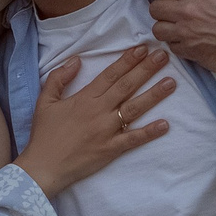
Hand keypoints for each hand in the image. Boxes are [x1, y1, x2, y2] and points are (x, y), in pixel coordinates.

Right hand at [18, 43, 174, 197]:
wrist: (44, 166)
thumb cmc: (44, 134)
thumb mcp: (45, 101)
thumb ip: (59, 78)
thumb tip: (76, 60)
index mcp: (84, 98)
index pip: (110, 74)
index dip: (127, 60)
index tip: (142, 49)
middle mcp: (99, 111)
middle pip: (127, 86)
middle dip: (146, 69)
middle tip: (164, 56)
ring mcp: (107, 130)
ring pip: (135, 109)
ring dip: (154, 95)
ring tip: (171, 82)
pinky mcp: (111, 149)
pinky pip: (133, 139)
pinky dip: (149, 132)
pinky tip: (165, 124)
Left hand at [144, 0, 215, 92]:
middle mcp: (189, 11)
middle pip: (154, 7)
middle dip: (158, 5)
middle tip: (167, 6)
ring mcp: (188, 33)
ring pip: (158, 28)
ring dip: (164, 25)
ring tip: (174, 24)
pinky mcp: (192, 53)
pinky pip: (171, 46)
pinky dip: (174, 43)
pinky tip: (186, 39)